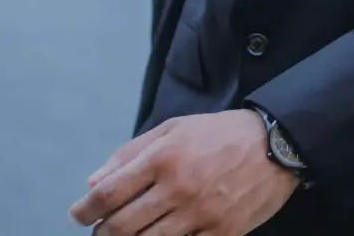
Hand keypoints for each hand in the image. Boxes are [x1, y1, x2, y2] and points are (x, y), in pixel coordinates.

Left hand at [69, 110, 298, 235]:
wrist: (276, 145)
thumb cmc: (220, 134)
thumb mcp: (174, 129)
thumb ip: (131, 153)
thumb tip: (94, 183)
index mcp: (163, 157)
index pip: (109, 192)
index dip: (85, 210)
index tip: (77, 215)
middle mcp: (178, 187)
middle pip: (121, 226)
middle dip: (101, 234)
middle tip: (100, 232)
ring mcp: (200, 214)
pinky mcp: (221, 233)